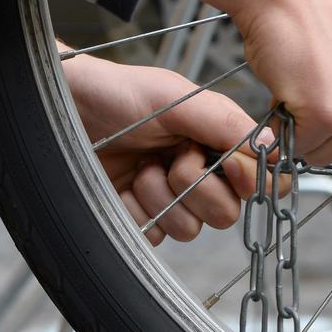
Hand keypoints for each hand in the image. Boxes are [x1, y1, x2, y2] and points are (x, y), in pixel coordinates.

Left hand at [0, 30, 274, 244]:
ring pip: (192, 229)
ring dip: (164, 198)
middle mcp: (196, 171)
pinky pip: (157, 238)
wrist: (60, 109)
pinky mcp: (138, 219)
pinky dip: (140, 213)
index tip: (232, 168)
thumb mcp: (175, 96)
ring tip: (141, 168)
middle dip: (199, 188)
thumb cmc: (114, 93)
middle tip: (172, 159)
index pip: (257, 179)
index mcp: (213, 141)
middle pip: (228, 212)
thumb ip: (225, 122)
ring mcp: (166, 198)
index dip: (249, 180)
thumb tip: (272, 147)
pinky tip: (124, 187)